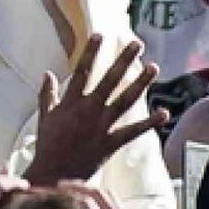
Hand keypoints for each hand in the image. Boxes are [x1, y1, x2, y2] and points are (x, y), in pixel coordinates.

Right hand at [24, 35, 167, 185]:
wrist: (54, 174)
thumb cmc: (48, 146)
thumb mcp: (44, 117)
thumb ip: (47, 95)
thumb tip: (47, 74)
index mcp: (71, 103)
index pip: (81, 71)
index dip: (91, 52)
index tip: (100, 35)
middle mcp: (88, 110)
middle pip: (109, 80)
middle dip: (123, 60)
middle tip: (137, 43)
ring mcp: (101, 126)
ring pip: (125, 100)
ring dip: (140, 84)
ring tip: (153, 68)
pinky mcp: (111, 142)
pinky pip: (133, 131)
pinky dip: (149, 123)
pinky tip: (164, 112)